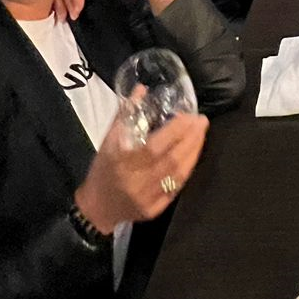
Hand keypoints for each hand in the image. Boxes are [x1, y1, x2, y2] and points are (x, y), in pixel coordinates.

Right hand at [75, 109, 209, 232]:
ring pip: (178, 174)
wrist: (96, 207)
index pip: (154, 146)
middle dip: (191, 138)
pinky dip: (186, 170)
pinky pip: (176, 189)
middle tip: (201, 121)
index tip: (188, 116)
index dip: (175, 131)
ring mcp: (147, 198)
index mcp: (122, 162)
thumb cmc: (102, 169)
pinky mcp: (154, 210)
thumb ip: (125, 114)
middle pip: (171, 160)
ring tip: (201, 134)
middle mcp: (136, 181)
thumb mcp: (108, 140)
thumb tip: (142, 89)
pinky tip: (193, 156)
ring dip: (193, 153)